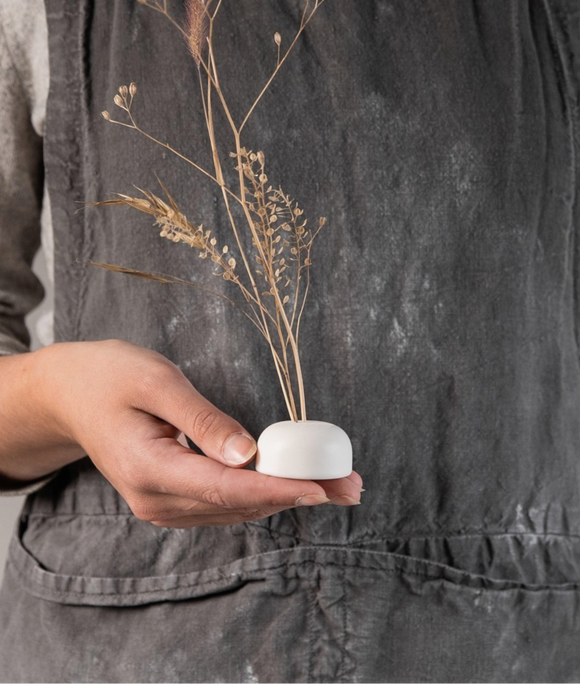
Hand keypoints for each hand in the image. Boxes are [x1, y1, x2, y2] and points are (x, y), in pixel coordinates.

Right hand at [27, 339, 362, 526]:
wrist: (70, 394)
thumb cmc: (109, 377)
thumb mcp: (156, 382)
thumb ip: (202, 419)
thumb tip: (249, 453)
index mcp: (148, 469)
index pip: (226, 487)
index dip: (278, 488)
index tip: (322, 487)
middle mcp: (156, 499)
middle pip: (239, 503)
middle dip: (298, 493)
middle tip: (351, 485)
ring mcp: (161, 505)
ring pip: (235, 508)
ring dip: (286, 495)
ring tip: (336, 485)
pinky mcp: (169, 499)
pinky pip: (223, 503)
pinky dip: (261, 493)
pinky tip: (292, 484)